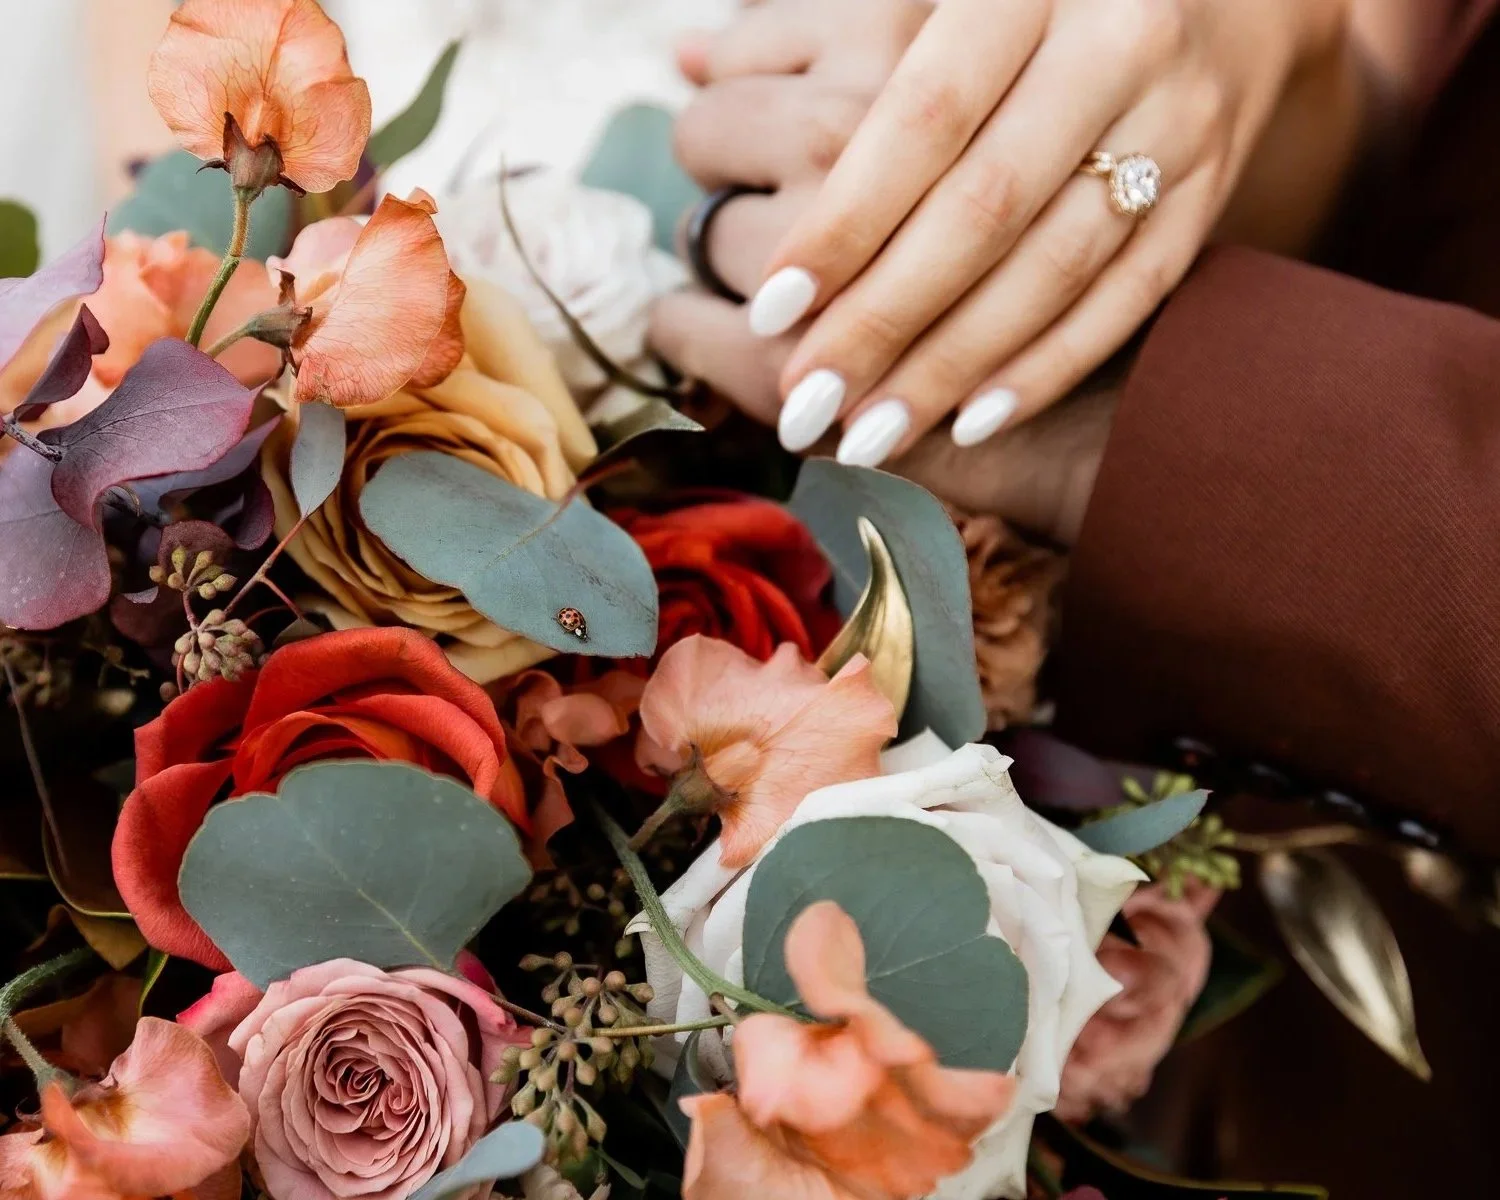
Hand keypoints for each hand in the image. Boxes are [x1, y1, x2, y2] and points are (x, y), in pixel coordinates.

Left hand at [708, 0, 1346, 464]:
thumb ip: (810, 28)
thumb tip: (687, 71)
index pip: (922, 118)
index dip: (846, 219)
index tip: (773, 307)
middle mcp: (1113, 40)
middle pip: (985, 207)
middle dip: (887, 318)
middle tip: (806, 400)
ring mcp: (1173, 121)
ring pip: (1054, 266)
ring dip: (955, 364)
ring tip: (869, 434)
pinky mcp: (1208, 189)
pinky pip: (1127, 294)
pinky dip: (1048, 362)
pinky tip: (970, 420)